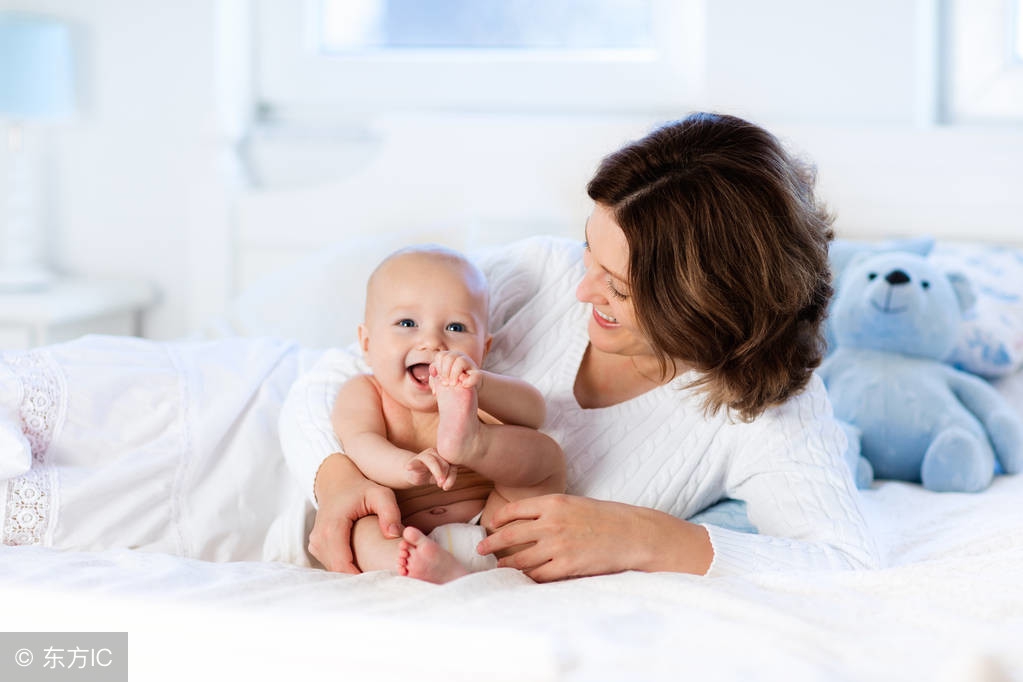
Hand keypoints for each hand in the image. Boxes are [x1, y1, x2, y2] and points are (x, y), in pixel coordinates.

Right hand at [308, 454, 403, 572]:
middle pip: (338, 570)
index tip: (381, 581)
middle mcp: (319, 538)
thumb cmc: (361, 489)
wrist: (337, 482)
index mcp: (332, 527)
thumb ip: (389, 512)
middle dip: (360, 578)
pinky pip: (332, 564)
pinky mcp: (317, 547)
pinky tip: (363, 565)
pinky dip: (347, 567)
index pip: (342, 564)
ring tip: (376, 573)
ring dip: (353, 574)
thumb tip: (393, 534)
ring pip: (335, 569)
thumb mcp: (380, 494)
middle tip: (383, 582)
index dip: (361, 577)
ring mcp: (315, 543)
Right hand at [406, 447, 456, 489]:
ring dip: (437, 472)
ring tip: (438, 483)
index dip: (451, 476)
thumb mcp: (442, 478)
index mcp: (444, 455)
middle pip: (444, 463)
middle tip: (441, 486)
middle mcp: (435, 452)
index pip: (452, 464)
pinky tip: (408, 468)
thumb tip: (446, 486)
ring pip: (433, 462)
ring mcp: (424, 455)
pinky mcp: (414, 460)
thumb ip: (449, 478)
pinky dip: (413, 465)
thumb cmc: (430, 475)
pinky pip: (414, 462)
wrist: (413, 473)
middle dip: (444, 476)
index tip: (446, 487)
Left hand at [429, 350, 481, 389]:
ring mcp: (469, 363)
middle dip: (445, 371)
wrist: (468, 390)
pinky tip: (463, 386)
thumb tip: (433, 373)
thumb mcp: (442, 380)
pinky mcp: (477, 374)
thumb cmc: (451, 383)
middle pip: (448, 357)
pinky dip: (468, 381)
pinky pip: (475, 375)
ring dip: (454, 374)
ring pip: (461, 361)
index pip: (440, 356)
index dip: (438, 367)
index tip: (438, 377)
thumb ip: (434, 377)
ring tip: (452, 384)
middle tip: (445, 383)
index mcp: (449, 356)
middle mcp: (459, 356)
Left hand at [476, 494, 711, 581]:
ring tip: (499, 567)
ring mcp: (557, 546)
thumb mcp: (575, 504)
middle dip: (491, 543)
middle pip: (509, 535)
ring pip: (520, 559)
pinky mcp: (566, 567)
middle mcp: (551, 524)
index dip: (498, 519)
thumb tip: (526, 521)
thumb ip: (550, 511)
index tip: (491, 526)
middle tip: (481, 549)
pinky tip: (523, 578)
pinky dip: (527, 577)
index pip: (514, 510)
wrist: (633, 534)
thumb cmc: (606, 518)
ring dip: (506, 564)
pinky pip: (538, 575)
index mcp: (553, 503)